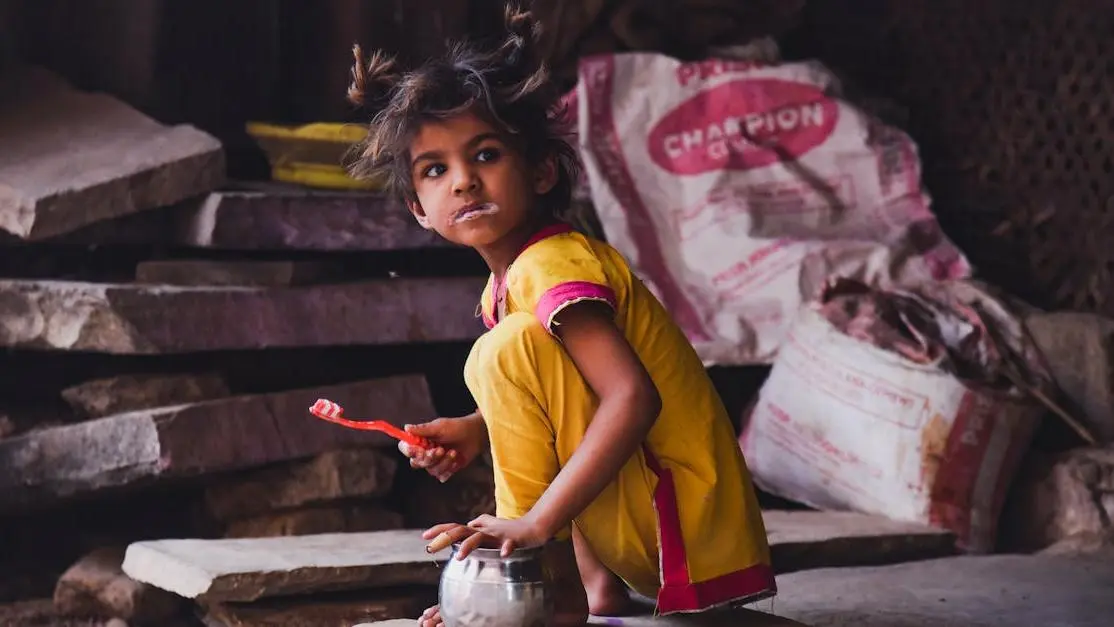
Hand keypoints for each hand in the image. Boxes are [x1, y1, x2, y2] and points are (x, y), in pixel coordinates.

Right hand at [398, 413, 486, 481]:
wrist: (475, 435)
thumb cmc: (457, 427)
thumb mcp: (440, 426)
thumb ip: (423, 429)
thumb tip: (406, 427)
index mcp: (420, 440)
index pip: (406, 448)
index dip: (409, 451)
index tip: (417, 450)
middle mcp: (425, 452)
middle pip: (416, 463)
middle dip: (429, 458)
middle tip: (440, 449)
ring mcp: (435, 462)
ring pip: (430, 470)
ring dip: (443, 462)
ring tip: (453, 452)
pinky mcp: (445, 469)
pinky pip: (441, 475)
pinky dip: (449, 468)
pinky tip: (456, 459)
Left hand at [422, 515, 549, 559]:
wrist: (533, 528)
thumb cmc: (509, 529)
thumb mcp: (489, 527)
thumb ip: (478, 525)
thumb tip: (468, 524)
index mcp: (478, 530)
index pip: (454, 527)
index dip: (439, 530)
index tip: (423, 536)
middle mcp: (484, 531)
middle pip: (462, 531)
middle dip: (446, 537)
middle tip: (431, 547)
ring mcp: (498, 535)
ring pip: (480, 538)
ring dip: (469, 546)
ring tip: (459, 556)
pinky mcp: (513, 539)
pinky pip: (509, 544)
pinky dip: (506, 548)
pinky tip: (503, 554)